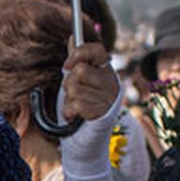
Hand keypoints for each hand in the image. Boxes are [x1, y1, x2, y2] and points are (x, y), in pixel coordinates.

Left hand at [57, 42, 121, 180]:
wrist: (83, 143)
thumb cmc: (79, 110)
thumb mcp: (75, 82)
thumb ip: (76, 61)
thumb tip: (72, 38)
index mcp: (106, 71)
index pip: (97, 50)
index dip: (80, 53)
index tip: (67, 64)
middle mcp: (111, 83)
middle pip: (80, 71)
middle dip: (68, 84)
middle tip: (71, 95)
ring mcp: (109, 98)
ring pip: (75, 88)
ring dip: (68, 100)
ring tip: (75, 108)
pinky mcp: (103, 113)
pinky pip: (76, 104)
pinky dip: (70, 111)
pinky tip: (75, 117)